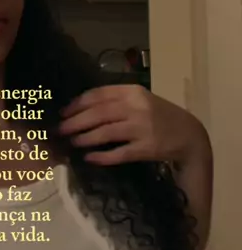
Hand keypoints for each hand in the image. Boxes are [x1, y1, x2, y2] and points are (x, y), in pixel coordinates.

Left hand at [58, 85, 203, 166]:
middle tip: (61, 129)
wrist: (190, 135)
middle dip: (76, 121)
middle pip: (99, 112)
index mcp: (132, 91)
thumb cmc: (159, 115)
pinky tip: (90, 158)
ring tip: (72, 142)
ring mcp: (143, 127)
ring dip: (86, 137)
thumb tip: (80, 108)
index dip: (78, 104)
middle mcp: (137, 107)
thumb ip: (115, 100)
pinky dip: (102, 156)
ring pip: (106, 131)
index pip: (99, 94)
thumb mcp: (140, 100)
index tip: (64, 112)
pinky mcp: (147, 148)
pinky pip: (120, 153)